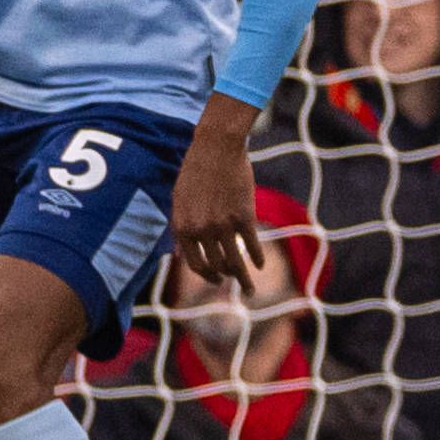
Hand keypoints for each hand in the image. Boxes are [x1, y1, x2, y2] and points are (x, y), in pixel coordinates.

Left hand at [170, 98, 263, 288]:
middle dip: (224, 278)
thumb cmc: (196, 173)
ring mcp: (223, 225)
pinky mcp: (244, 217)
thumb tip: (181, 255)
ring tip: (250, 290)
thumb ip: (183, 227)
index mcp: (182, 227)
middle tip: (231, 281)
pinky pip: (252, 246)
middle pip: (215, 266)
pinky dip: (257, 258)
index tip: (215, 278)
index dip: (206, 274)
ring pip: (235, 262)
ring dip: (243, 280)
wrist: (216, 149)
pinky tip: (260, 265)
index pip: (194, 263)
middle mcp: (201, 230)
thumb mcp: (179, 201)